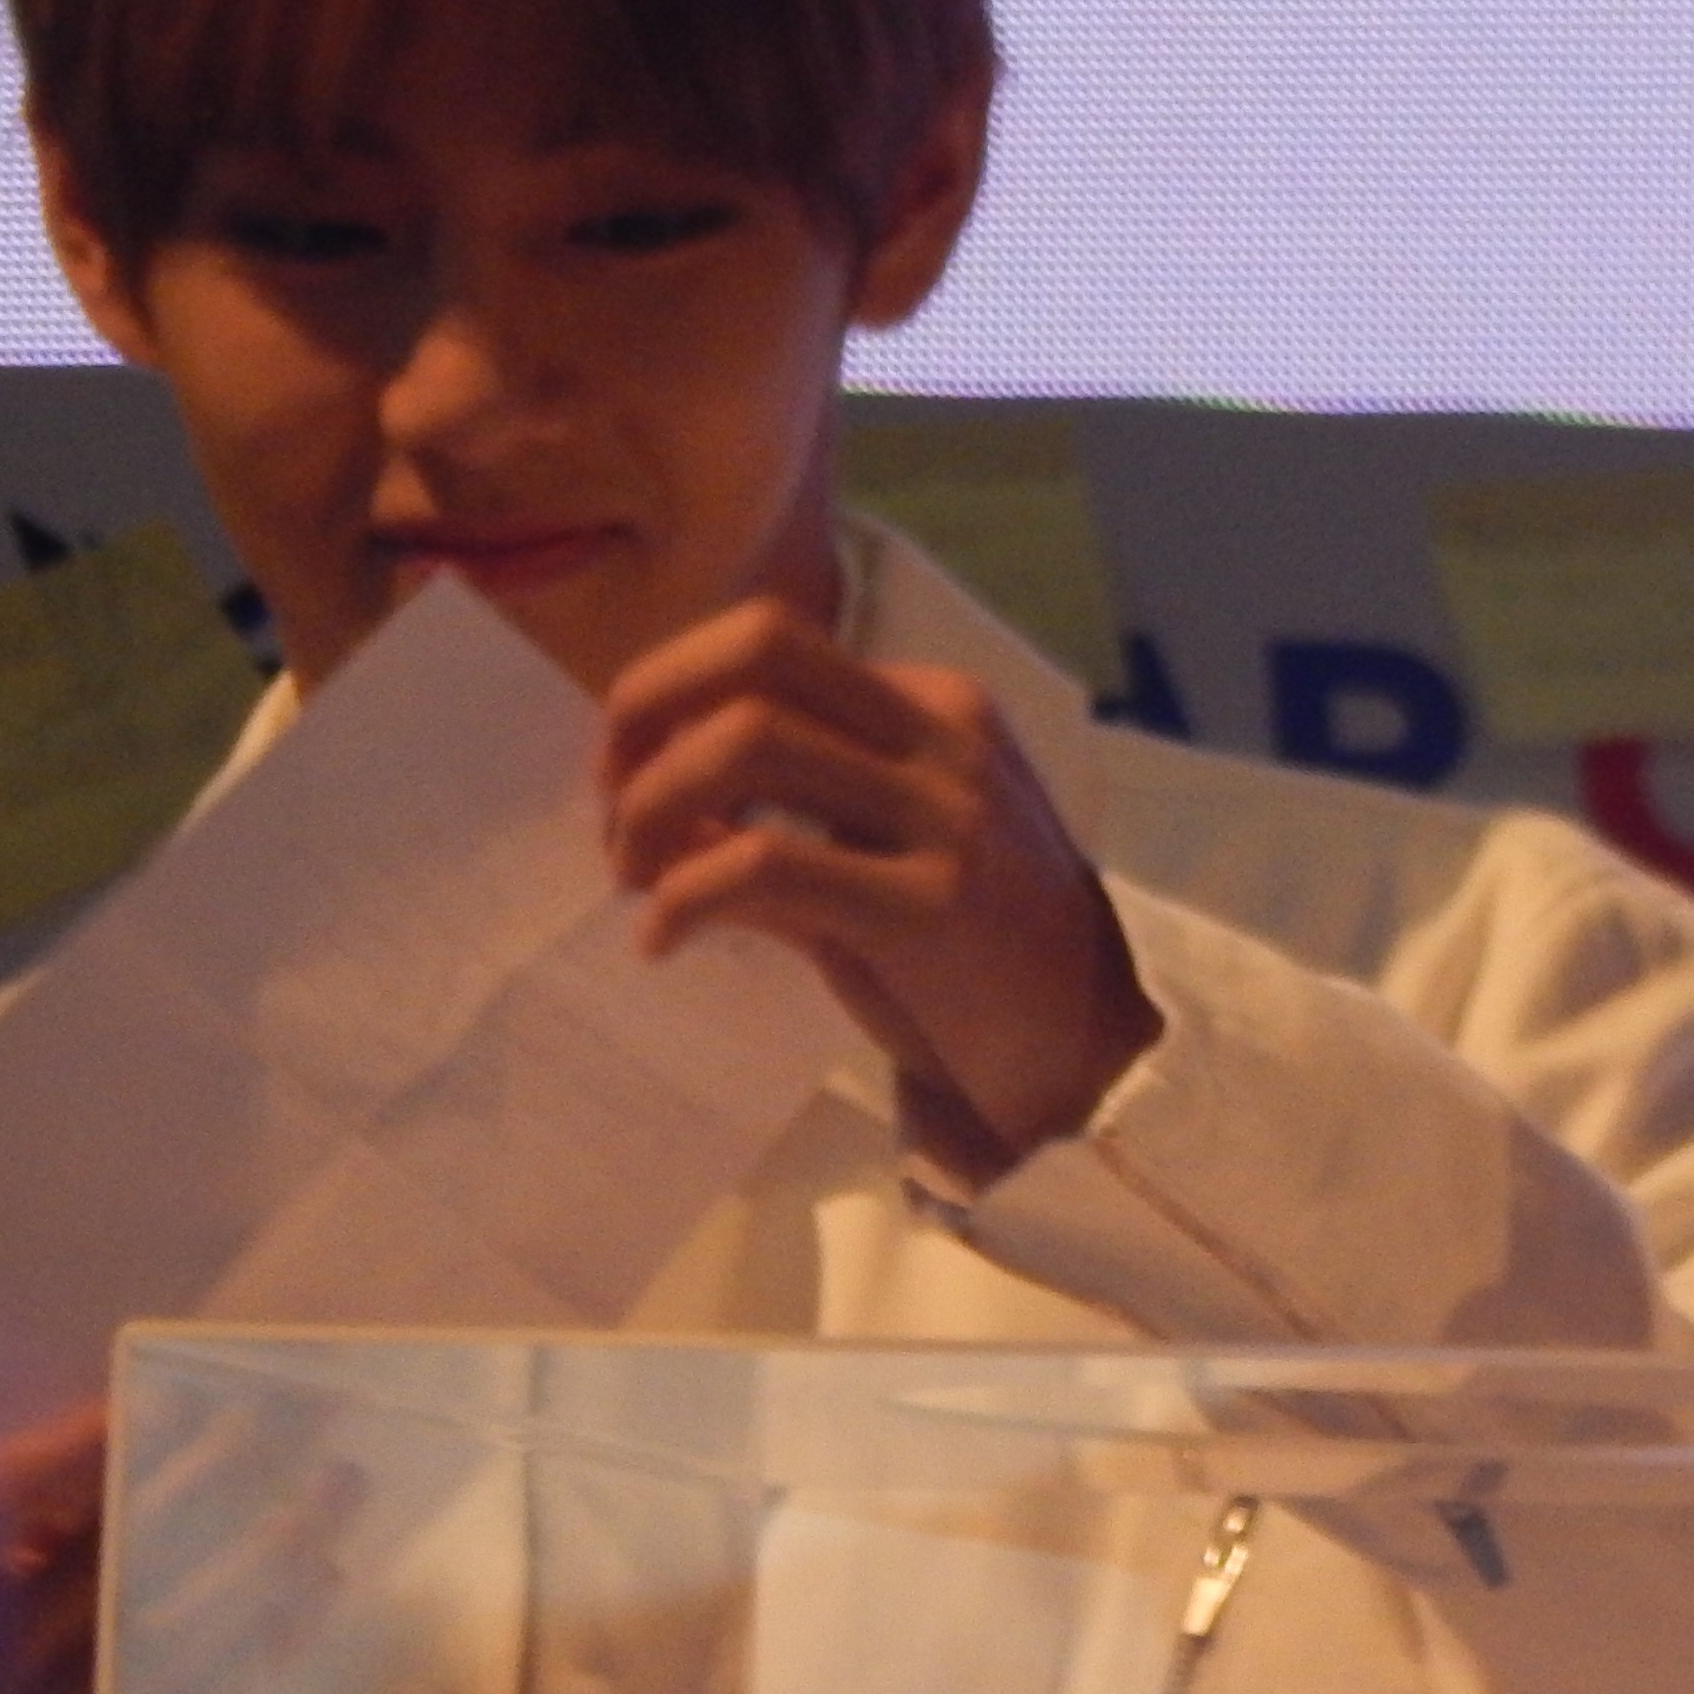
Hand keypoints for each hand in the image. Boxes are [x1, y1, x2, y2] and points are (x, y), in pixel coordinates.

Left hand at [599, 600, 1159, 1187]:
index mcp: (937, 708)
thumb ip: (790, 811)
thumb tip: (646, 801)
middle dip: (643, 716)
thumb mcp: (888, 851)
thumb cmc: (973, 956)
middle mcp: (946, 739)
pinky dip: (683, 897)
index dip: (664, 689)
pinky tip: (665, 940)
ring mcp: (948, 816)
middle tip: (609, 809)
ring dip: (651, 808)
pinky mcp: (932, 904)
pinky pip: (763, 863)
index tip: (622, 770)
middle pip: (755, 655)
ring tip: (633, 878)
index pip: (769, 641)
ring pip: (747, 741)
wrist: (1084, 1052)